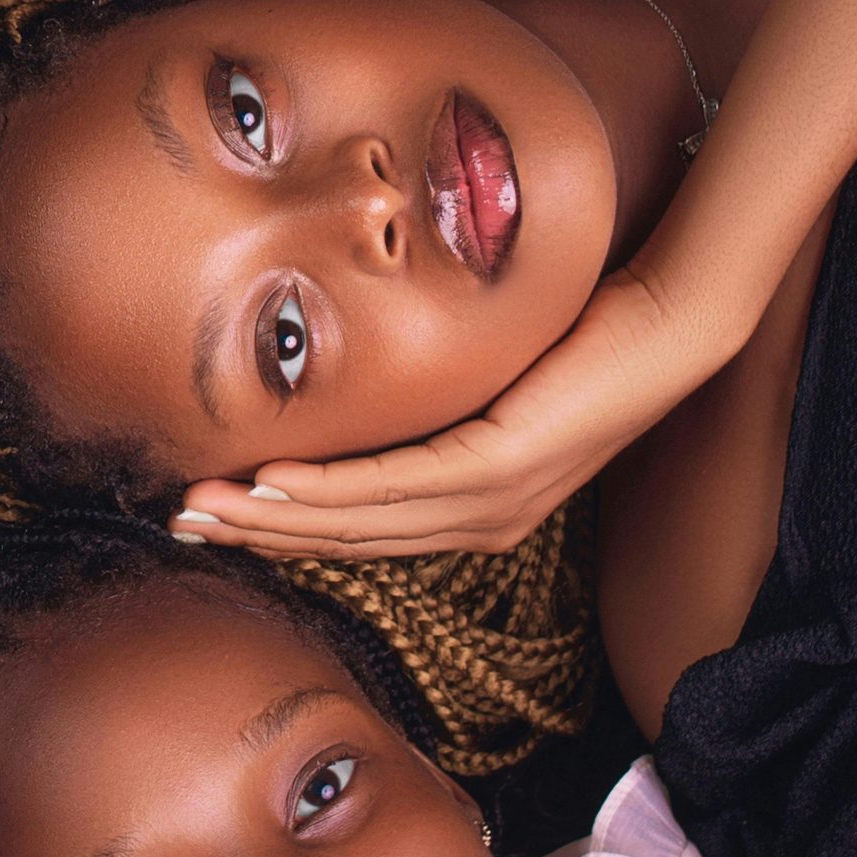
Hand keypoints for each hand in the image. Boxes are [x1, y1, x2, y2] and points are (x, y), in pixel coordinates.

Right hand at [176, 266, 742, 558]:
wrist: (675, 318)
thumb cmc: (587, 335)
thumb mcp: (495, 378)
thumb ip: (439, 400)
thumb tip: (369, 376)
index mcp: (481, 508)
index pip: (362, 529)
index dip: (281, 528)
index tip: (212, 515)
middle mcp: (486, 520)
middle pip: (348, 538)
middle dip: (256, 534)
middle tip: (181, 526)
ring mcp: (497, 499)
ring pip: (361, 520)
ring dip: (272, 518)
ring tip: (205, 509)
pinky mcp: (504, 462)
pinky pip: (398, 485)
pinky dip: (327, 489)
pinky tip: (273, 484)